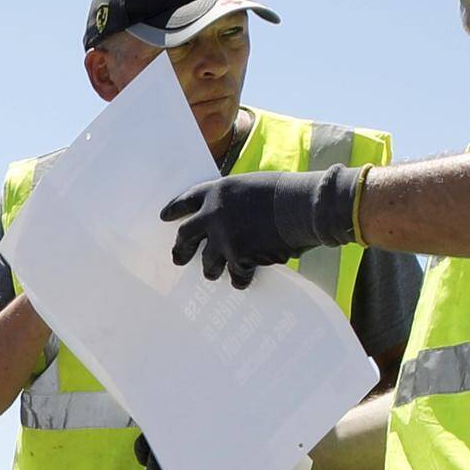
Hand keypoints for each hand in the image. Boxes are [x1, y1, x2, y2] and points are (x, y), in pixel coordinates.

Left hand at [158, 164, 358, 285]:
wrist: (305, 204)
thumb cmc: (287, 193)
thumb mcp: (254, 187)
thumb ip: (235, 203)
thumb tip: (229, 223)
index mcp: (217, 191)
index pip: (186, 201)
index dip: (174, 210)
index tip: (164, 217)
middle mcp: (213, 214)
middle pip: (186, 235)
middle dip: (181, 249)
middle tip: (178, 258)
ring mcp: (223, 237)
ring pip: (207, 262)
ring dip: (211, 269)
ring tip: (213, 274)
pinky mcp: (238, 257)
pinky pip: (235, 274)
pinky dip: (240, 279)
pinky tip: (242, 281)